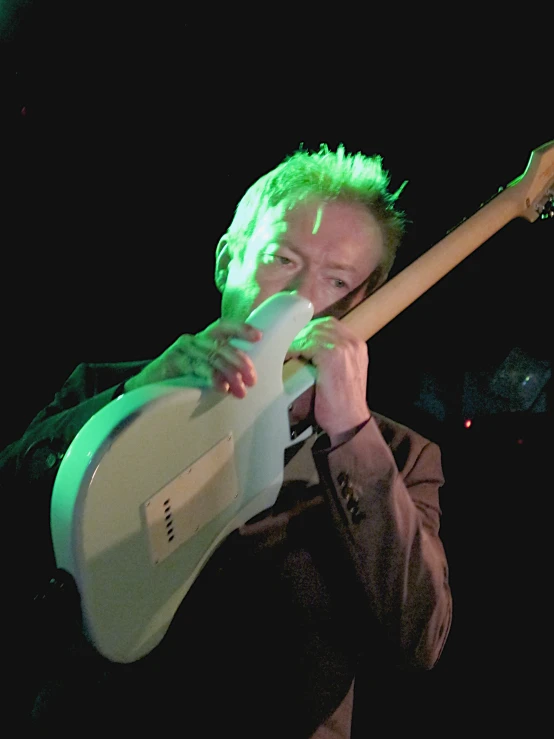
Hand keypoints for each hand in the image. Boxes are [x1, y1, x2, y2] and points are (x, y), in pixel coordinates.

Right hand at [124, 320, 261, 397]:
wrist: (146, 388)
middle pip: (221, 344)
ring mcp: (183, 349)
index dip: (241, 329)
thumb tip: (246, 381)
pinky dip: (211, 377)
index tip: (259, 336)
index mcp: (203, 339)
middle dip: (240, 361)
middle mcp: (194, 340)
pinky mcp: (173, 360)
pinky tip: (221, 387)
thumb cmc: (179, 381)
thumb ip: (221, 370)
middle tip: (252, 379)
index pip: (225, 327)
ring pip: (212, 356)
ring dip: (229, 373)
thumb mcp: (203, 371)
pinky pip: (197, 367)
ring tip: (240, 391)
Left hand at [287, 317, 369, 441]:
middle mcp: (353, 343)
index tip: (298, 338)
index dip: (311, 330)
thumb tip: (308, 350)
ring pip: (312, 333)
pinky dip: (295, 350)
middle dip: (302, 334)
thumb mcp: (344, 374)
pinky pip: (307, 345)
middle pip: (321, 326)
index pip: (330, 325)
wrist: (350, 422)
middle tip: (288, 345)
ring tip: (286, 351)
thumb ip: (333, 358)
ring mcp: (344, 348)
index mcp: (357, 345)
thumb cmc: (343, 404)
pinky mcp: (331, 355)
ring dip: (297, 342)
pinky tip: (288, 357)